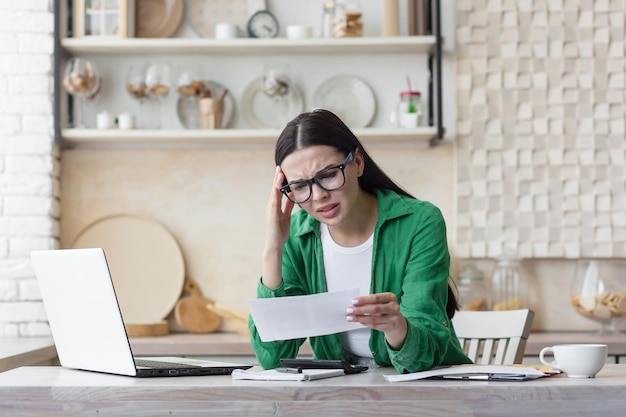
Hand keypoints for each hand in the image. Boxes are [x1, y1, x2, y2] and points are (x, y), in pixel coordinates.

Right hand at [261, 166, 294, 288]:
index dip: (280, 180)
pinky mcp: (271, 215)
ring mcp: (270, 210)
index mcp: (275, 206)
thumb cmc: (280, 231)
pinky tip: (277, 188)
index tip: (283, 170)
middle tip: (280, 166)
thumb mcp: (286, 216)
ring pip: (273, 193)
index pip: (278, 190)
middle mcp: (271, 206)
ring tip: (279, 173)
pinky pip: (273, 203)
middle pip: (274, 189)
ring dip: (276, 183)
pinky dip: (275, 195)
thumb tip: (294, 195)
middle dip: (277, 178)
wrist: (275, 244)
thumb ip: (288, 205)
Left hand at [346, 292, 407, 349]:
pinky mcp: (390, 327)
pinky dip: (365, 323)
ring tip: (350, 317)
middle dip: (360, 310)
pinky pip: (374, 326)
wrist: (397, 322)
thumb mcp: (381, 302)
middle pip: (375, 309)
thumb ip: (369, 302)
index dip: (364, 300)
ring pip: (373, 319)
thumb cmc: (385, 308)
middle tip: (349, 310)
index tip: (353, 301)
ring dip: (359, 318)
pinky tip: (359, 321)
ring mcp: (393, 318)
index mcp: (391, 297)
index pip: (376, 298)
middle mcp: (394, 307)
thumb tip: (354, 304)